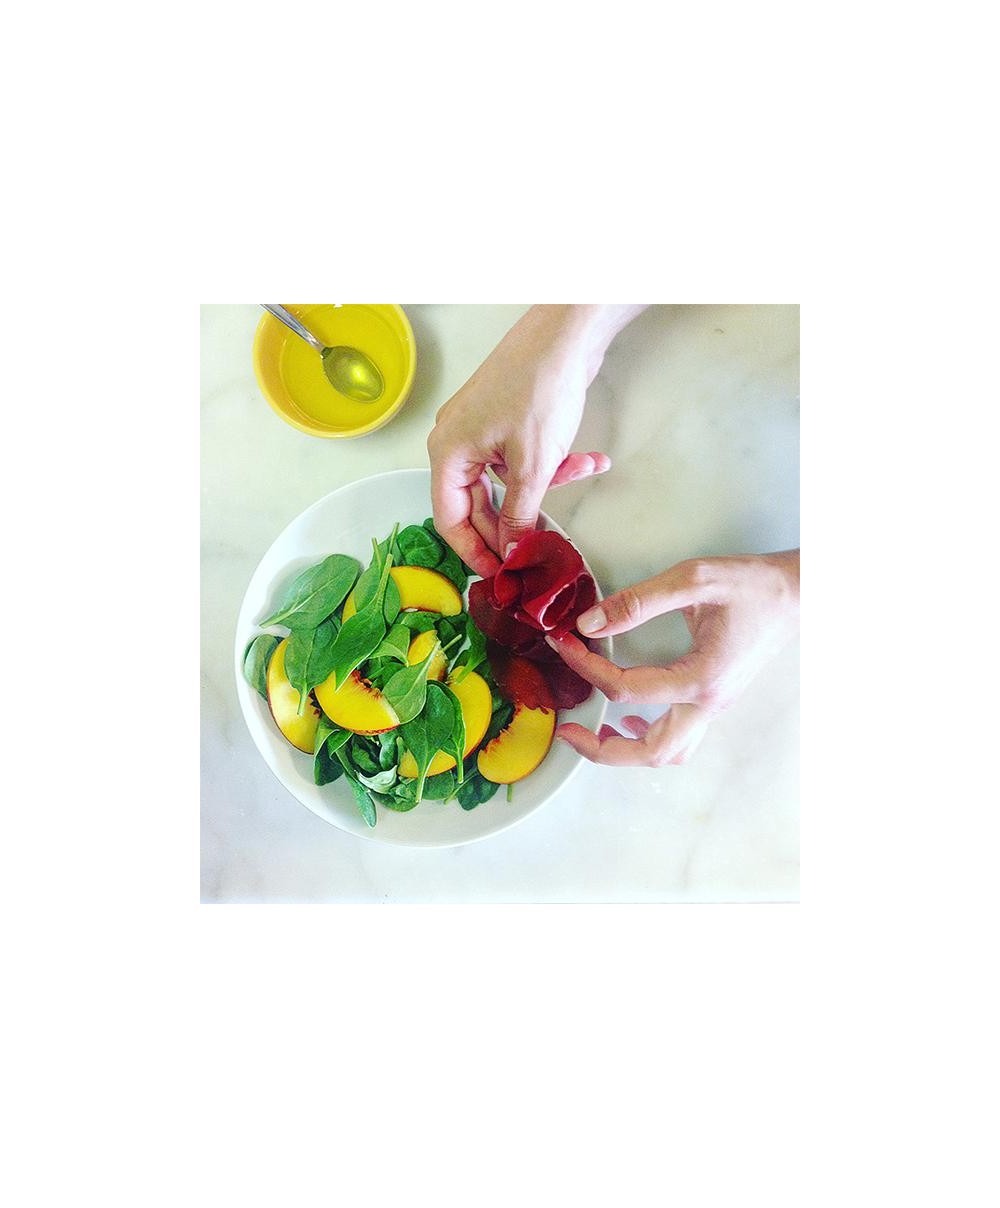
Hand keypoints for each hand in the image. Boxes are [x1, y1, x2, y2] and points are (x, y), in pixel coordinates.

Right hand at [428, 305, 644, 575]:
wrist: (568, 331)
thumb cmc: (540, 386)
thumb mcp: (533, 464)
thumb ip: (519, 514)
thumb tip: (512, 551)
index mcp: (448, 452)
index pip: (450, 519)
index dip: (474, 551)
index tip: (500, 574)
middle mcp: (456, 442)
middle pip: (478, 504)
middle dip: (515, 522)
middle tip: (542, 548)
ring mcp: (480, 430)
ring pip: (506, 482)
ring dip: (543, 488)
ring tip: (578, 477)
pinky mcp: (504, 421)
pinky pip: (520, 459)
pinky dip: (551, 464)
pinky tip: (590, 459)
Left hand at [547, 551, 799, 766]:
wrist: (797, 592)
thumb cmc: (753, 584)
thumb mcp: (694, 579)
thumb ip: (637, 602)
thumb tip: (589, 624)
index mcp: (701, 678)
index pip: (627, 690)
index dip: (587, 670)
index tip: (564, 645)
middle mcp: (709, 703)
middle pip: (650, 752)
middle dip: (601, 749)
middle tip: (566, 730)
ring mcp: (714, 707)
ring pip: (668, 753)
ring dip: (627, 751)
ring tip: (593, 730)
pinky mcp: (714, 700)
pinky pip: (679, 737)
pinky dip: (648, 737)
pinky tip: (628, 716)